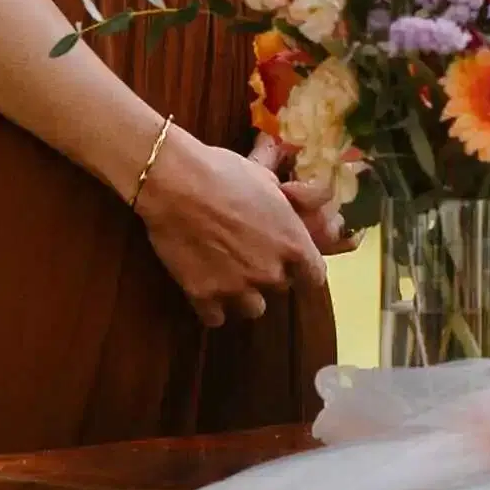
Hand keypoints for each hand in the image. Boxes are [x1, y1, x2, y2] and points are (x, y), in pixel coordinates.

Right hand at [133, 122, 333, 326]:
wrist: (175, 183)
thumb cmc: (224, 172)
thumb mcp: (266, 178)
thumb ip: (289, 198)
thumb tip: (307, 192)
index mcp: (293, 243)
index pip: (314, 276)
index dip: (304, 270)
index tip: (294, 265)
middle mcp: (270, 271)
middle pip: (281, 289)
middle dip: (269, 275)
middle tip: (250, 257)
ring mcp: (238, 288)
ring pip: (253, 309)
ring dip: (244, 296)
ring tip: (229, 277)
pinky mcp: (204, 296)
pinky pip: (216, 317)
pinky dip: (212, 307)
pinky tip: (205, 290)